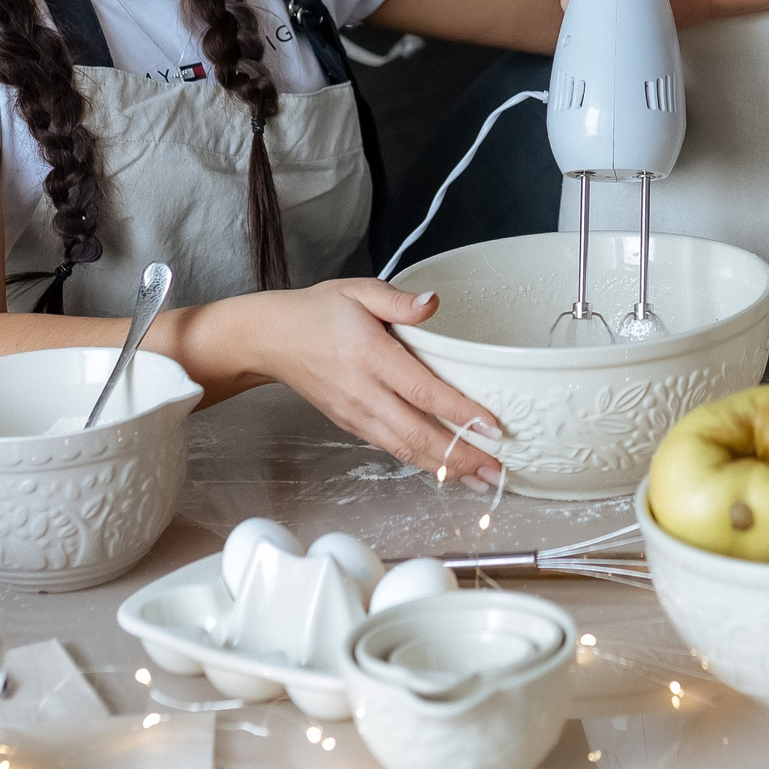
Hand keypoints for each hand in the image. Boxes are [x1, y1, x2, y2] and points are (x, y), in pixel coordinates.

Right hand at [239, 279, 507, 485]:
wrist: (271, 339)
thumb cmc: (316, 313)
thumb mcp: (357, 290)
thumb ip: (398, 300)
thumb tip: (432, 303)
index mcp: (371, 356)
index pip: (422, 391)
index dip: (458, 412)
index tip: (491, 427)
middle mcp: (365, 393)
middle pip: (418, 433)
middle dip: (460, 456)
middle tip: (497, 468)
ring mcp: (357, 414)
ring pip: (405, 449)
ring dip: (445, 468)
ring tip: (480, 477)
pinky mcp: (351, 425)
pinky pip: (391, 448)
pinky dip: (421, 462)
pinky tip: (446, 468)